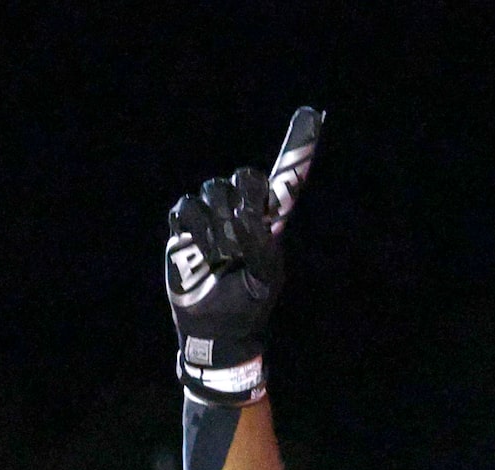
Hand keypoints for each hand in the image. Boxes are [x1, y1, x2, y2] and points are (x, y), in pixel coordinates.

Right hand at [165, 106, 323, 404]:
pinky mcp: (183, 226)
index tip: (311, 115)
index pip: (284, 178)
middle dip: (242, 203)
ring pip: (212, 191)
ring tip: (222, 258)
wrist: (217, 329)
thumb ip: (263, 246)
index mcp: (269, 220)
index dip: (298, 147)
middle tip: (240, 239)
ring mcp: (211, 215)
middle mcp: (240, 210)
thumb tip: (247, 214)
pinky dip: (196, 231)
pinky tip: (202, 254)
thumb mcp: (265, 278)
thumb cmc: (248, 304)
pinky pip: (186, 208)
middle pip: (242, 177)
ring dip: (218, 229)